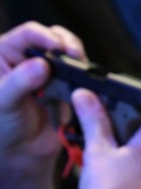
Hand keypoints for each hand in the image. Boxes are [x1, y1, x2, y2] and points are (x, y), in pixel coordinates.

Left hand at [0, 22, 83, 170]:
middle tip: (75, 56)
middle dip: (67, 45)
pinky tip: (84, 86)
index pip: (29, 34)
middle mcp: (28, 60)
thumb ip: (21, 81)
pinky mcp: (65, 90)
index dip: (46, 37)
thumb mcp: (4, 101)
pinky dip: (85, 80)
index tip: (59, 49)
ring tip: (81, 71)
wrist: (22, 153)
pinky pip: (79, 79)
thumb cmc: (2, 126)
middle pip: (53, 39)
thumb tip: (42, 65)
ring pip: (69, 57)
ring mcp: (49, 75)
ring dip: (78, 63)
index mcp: (6, 54)